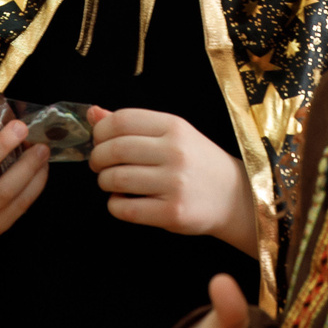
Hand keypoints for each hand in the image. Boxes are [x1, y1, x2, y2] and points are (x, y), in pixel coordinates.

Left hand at [89, 107, 256, 252]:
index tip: (98, 140)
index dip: (101, 131)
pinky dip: (114, 206)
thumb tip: (93, 114)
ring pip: (116, 180)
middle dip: (97, 158)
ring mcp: (175, 183)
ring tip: (110, 183)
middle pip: (115, 150)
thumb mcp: (172, 134)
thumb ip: (134, 124)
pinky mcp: (173, 212)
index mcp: (174, 127)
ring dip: (104, 182)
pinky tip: (122, 201)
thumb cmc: (197, 162)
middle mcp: (175, 152)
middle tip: (98, 165)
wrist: (234, 197)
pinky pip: (125, 209)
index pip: (122, 120)